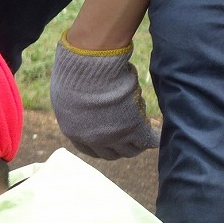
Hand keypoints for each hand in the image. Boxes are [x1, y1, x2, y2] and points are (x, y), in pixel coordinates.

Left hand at [50, 30, 158, 158]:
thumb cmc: (77, 71)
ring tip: (144, 133)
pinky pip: (148, 141)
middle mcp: (93, 139)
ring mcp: (114, 136)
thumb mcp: (67, 93)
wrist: (90, 68)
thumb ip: (76, 106)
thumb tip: (85, 105)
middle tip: (129, 138)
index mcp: (73, 131)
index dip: (101, 146)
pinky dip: (153, 139)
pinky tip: (156, 135)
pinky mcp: (134, 129)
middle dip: (119, 147)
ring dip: (136, 144)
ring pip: (130, 151)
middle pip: (110, 154)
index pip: (90, 149)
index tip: (109, 141)